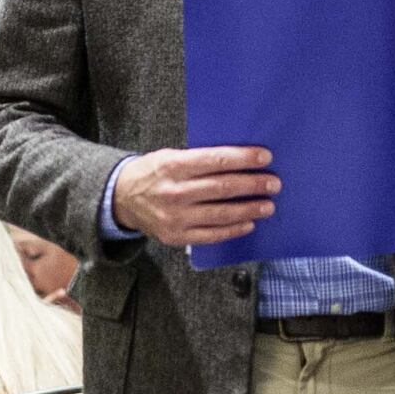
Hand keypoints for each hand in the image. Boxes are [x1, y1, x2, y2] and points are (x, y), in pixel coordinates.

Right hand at [112, 146, 277, 248]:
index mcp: (172, 166)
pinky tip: (249, 223)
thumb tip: (238, 160)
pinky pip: (211, 235)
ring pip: (220, 214)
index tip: (265, 158)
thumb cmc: (152, 173)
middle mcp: (174, 192)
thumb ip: (199, 159)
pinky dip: (232, 229)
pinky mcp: (176, 236)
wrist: (121, 199)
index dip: (243, 159)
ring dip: (248, 209)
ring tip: (267, 205)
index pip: (215, 161)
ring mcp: (175, 217)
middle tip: (273, 183)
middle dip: (252, 185)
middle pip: (222, 188)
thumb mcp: (169, 156)